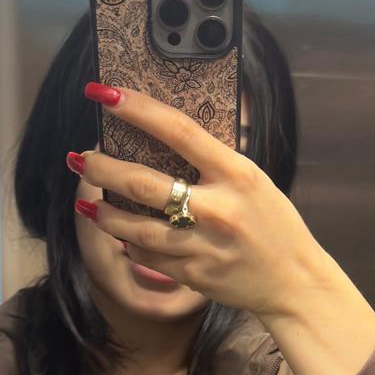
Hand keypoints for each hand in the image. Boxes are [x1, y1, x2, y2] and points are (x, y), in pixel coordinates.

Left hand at [78, 83, 374, 374]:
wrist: (293, 281)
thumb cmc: (274, 225)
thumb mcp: (252, 180)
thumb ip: (213, 162)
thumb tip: (163, 139)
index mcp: (235, 174)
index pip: (177, 130)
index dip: (135, 108)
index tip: (103, 93)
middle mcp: (217, 209)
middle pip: (143, 183)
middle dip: (102, 169)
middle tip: (81, 158)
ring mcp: (203, 245)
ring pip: (136, 228)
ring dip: (104, 214)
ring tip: (86, 203)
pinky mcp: (194, 274)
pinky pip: (149, 256)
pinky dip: (130, 244)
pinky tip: (119, 234)